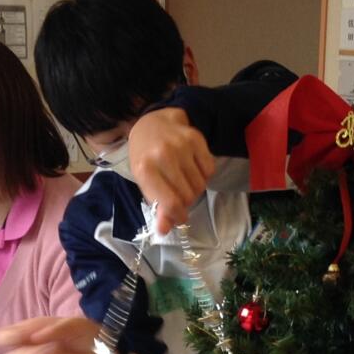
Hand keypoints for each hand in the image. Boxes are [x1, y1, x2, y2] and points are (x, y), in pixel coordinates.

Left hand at [128, 108, 213, 233]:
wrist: (150, 123)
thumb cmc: (145, 157)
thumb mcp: (144, 182)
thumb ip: (156, 207)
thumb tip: (165, 230)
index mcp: (145, 169)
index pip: (171, 203)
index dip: (178, 216)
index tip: (180, 218)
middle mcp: (164, 155)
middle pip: (188, 196)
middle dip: (186, 201)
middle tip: (179, 195)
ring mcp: (181, 145)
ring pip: (200, 185)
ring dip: (194, 189)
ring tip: (184, 181)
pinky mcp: (196, 138)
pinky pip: (209, 170)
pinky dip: (203, 175)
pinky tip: (192, 168)